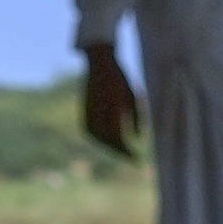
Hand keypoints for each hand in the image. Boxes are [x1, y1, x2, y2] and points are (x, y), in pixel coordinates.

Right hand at [71, 46, 144, 162]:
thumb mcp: (133, 97)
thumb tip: (138, 137)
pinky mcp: (84, 114)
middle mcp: (97, 114)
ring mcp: (88, 114)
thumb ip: (137, 117)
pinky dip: (103, 140)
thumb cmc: (120, 79)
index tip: (137, 159)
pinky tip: (111, 143)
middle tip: (133, 159)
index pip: (119, 138)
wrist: (99, 64)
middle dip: (120, 151)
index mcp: (111, 110)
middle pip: (109, 141)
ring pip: (100, 139)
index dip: (128, 151)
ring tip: (124, 152)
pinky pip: (93, 133)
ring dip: (111, 147)